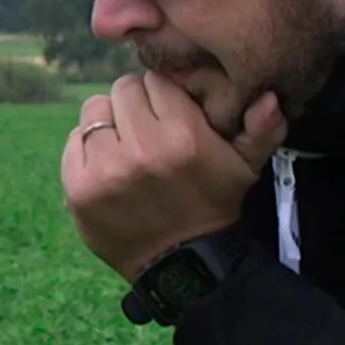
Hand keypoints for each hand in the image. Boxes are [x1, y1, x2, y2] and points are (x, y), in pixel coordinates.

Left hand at [61, 72, 287, 281]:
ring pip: (95, 110)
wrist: (180, 264)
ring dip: (109, 123)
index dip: (162, 95)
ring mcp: (106, 169)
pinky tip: (107, 166)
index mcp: (184, 135)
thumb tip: (270, 97)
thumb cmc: (213, 205)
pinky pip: (74, 140)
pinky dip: (87, 148)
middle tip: (146, 131)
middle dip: (135, 106)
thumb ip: (262, 129)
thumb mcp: (246, 168)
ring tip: (126, 148)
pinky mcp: (79, 187)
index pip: (155, 80)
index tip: (169, 115)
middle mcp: (143, 148)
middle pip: (122, 90)